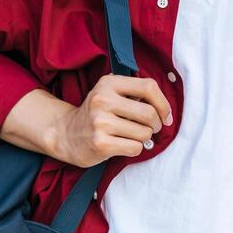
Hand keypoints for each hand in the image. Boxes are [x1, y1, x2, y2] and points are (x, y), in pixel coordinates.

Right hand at [50, 74, 171, 166]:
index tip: (166, 116)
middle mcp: (102, 100)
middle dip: (156, 124)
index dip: (163, 103)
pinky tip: (123, 144)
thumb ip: (136, 93)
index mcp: (109, 83)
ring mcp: (100, 123)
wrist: (66, 134)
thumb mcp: (111, 93)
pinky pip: (135, 148)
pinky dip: (135, 148)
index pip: (149, 87)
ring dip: (144, 138)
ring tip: (132, 135)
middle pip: (149, 114)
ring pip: (144, 133)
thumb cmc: (98, 113)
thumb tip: (166, 111)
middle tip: (152, 128)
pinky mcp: (100, 144)